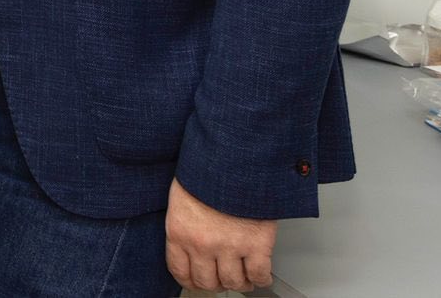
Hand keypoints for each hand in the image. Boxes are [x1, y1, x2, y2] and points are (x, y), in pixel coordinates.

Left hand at [165, 178, 276, 292]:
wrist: (232, 157)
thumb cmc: (206, 171)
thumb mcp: (181, 197)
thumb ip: (184, 224)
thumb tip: (189, 244)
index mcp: (178, 231)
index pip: (179, 271)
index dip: (190, 280)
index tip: (196, 280)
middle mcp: (201, 243)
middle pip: (207, 281)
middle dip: (215, 283)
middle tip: (222, 278)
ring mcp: (229, 246)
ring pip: (233, 282)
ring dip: (239, 282)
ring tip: (243, 277)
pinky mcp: (256, 244)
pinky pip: (259, 274)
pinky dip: (261, 278)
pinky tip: (260, 274)